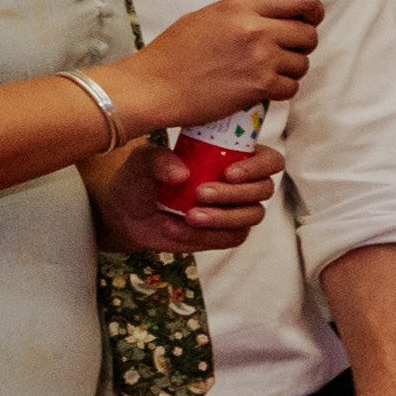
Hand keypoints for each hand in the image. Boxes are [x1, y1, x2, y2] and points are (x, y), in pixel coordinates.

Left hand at [95, 136, 274, 252]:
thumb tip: (181, 174)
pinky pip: (230, 238)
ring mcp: (236, 211)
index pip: (269, 160)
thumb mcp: (143, 161)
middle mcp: (242, 185)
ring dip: (223, 217)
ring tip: (189, 216)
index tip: (229, 172)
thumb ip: (159, 159)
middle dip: (235, 194)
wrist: (126, 213)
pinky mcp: (225, 235)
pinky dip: (203, 235)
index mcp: (234, 157)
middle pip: (264, 189)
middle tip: (201, 193)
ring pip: (252, 216)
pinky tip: (175, 228)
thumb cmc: (141, 178)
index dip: (258, 167)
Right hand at [133, 0, 320, 130]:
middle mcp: (255, 30)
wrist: (153, 87)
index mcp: (239, 7)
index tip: (312, 15)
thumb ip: (243, 13)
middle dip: (302, 43)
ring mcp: (260, 59)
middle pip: (308, 33)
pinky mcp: (260, 87)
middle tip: (284, 49)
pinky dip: (281, 90)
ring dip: (290, 68)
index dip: (313, 8)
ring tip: (265, 70)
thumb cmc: (173, 54)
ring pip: (303, 63)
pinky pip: (291, 87)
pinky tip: (260, 87)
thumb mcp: (206, 17)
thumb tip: (274, 14)